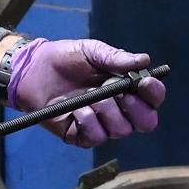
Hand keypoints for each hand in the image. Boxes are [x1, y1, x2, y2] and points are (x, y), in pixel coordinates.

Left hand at [7, 38, 165, 147]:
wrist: (33, 70)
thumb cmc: (65, 58)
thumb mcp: (92, 51)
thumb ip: (116, 57)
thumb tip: (143, 60)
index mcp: (126, 89)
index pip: (152, 99)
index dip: (154, 94)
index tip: (145, 83)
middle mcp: (118, 110)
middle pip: (145, 123)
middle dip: (136, 109)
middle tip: (119, 94)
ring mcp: (101, 124)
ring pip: (121, 130)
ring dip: (107, 111)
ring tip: (91, 96)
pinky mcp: (81, 136)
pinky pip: (95, 137)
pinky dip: (88, 121)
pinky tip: (76, 109)